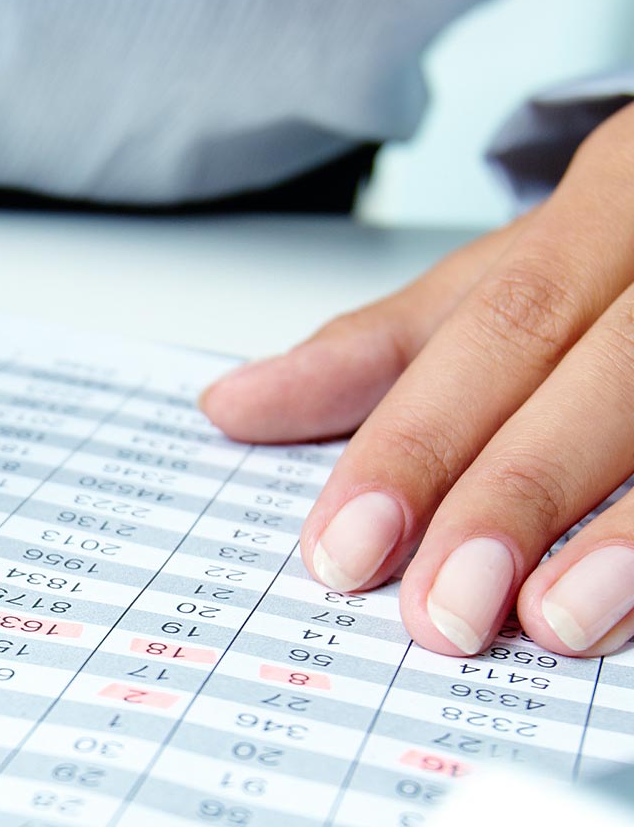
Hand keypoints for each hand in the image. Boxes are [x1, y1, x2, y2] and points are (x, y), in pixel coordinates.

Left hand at [200, 110, 633, 658]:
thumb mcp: (521, 274)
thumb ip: (387, 348)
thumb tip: (232, 406)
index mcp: (612, 204)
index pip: (495, 329)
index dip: (416, 442)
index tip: (341, 547)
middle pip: (595, 373)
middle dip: (511, 496)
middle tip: (438, 613)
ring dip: (628, 534)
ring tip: (552, 621)